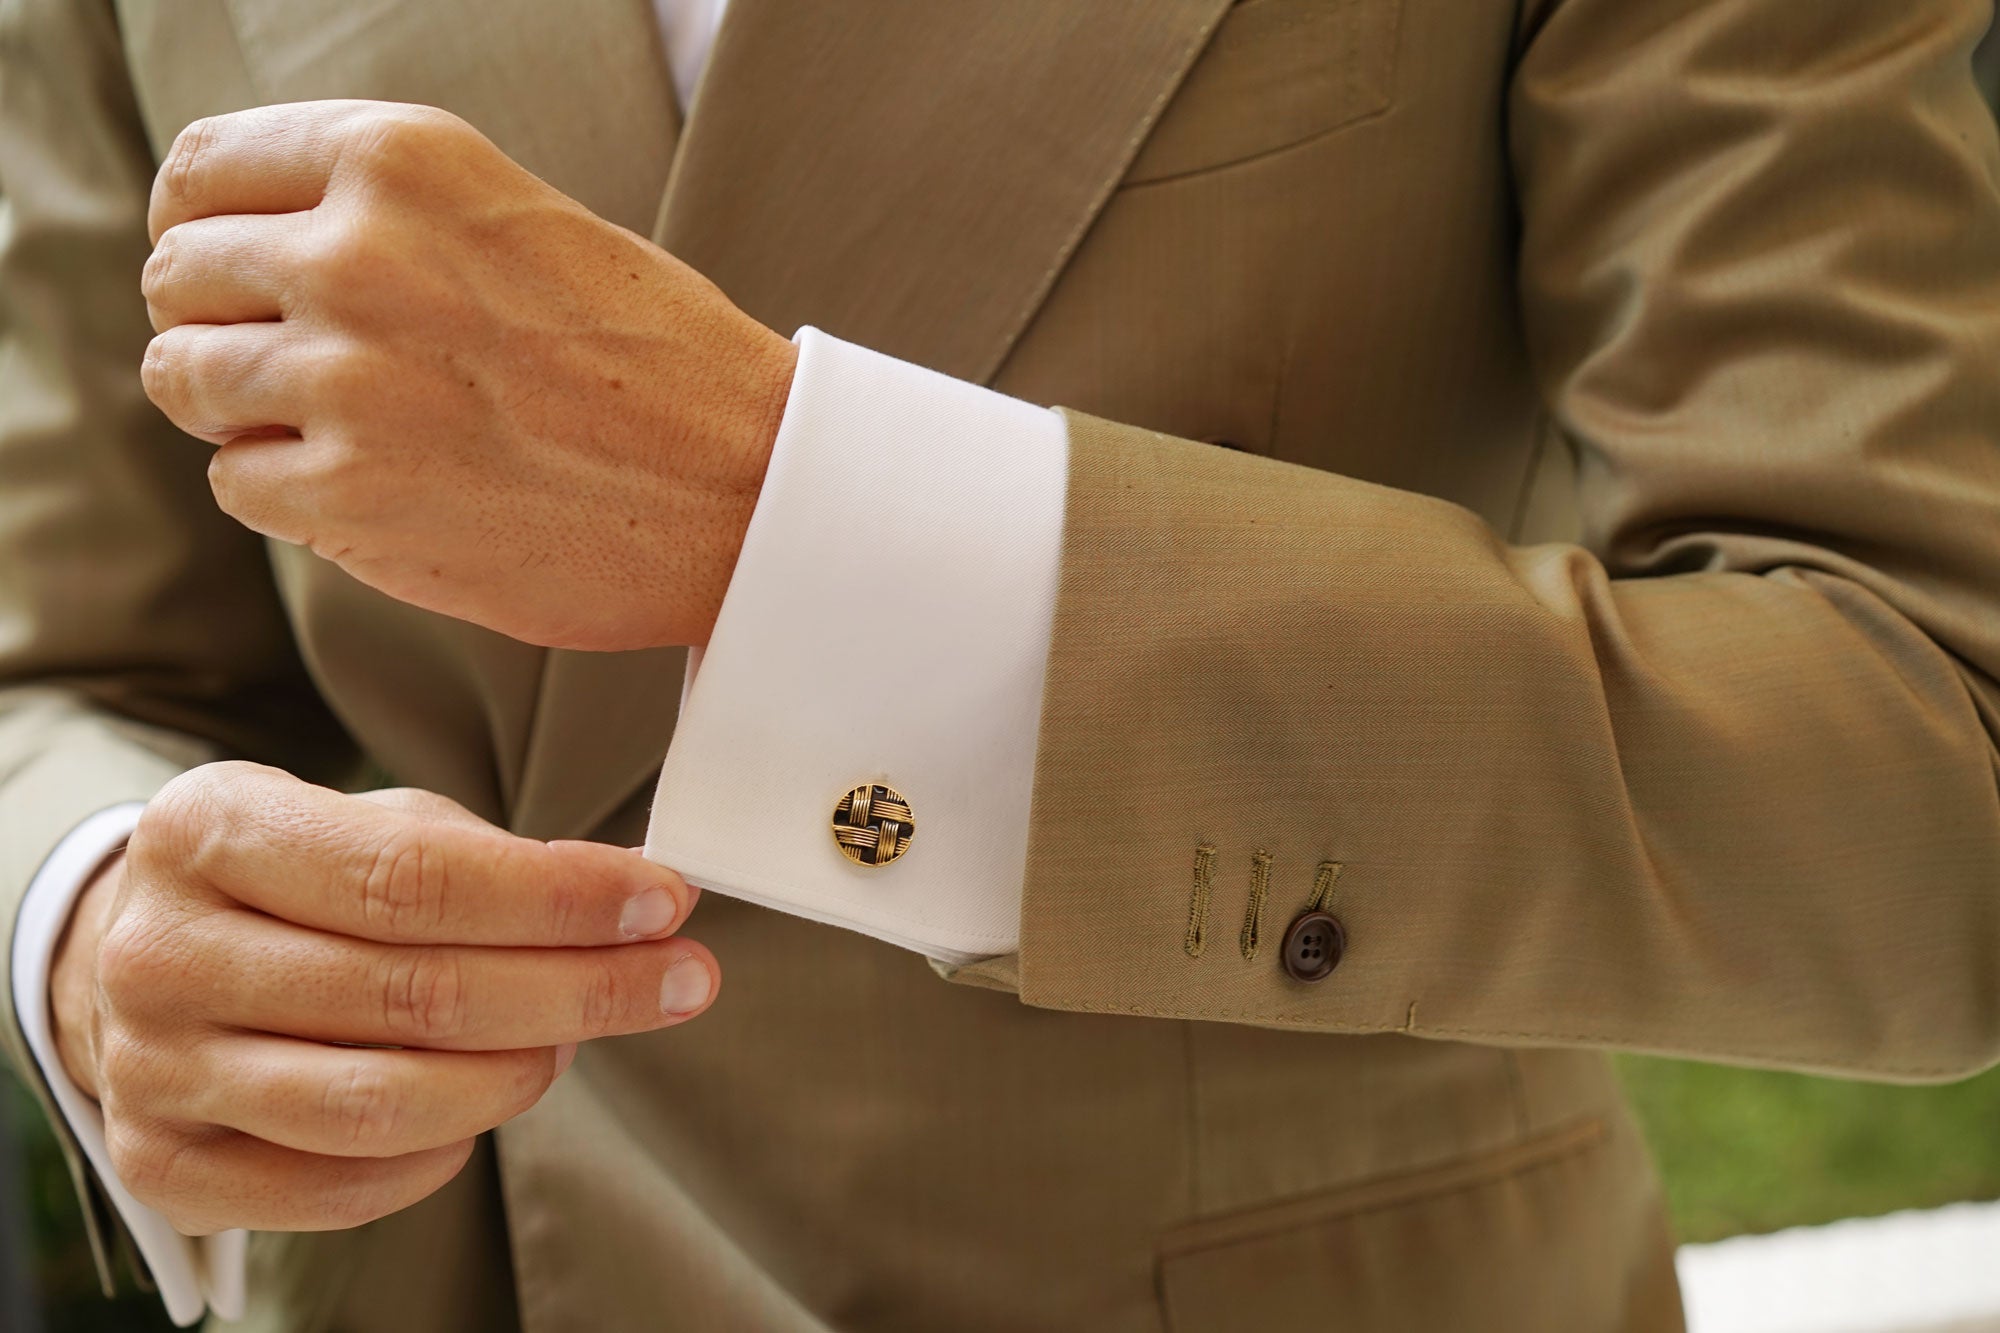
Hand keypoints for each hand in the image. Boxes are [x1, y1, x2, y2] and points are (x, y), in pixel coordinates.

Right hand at [46, 762, 714, 1233]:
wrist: (144, 954)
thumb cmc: (293, 879)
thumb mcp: (369, 820)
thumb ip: (486, 857)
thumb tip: (634, 902)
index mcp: (208, 829)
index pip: (412, 876)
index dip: (558, 898)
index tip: (665, 901)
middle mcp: (162, 951)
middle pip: (414, 993)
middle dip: (581, 988)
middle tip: (680, 976)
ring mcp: (152, 1068)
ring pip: (382, 1102)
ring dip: (521, 1075)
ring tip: (580, 1039)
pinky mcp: (164, 1165)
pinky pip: (341, 1185)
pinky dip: (442, 1153)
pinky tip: (491, 1098)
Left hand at [138, 100, 797, 651]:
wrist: (745, 485)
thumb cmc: (654, 356)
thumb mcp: (519, 218)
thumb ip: (384, 214)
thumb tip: (246, 248)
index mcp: (401, 160)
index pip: (202, 170)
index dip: (197, 224)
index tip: (223, 267)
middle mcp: (356, 254)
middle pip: (177, 276)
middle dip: (217, 321)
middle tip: (293, 363)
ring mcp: (345, 379)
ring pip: (186, 379)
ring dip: (242, 409)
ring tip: (337, 428)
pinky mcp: (349, 495)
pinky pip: (236, 482)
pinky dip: (285, 491)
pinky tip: (375, 487)